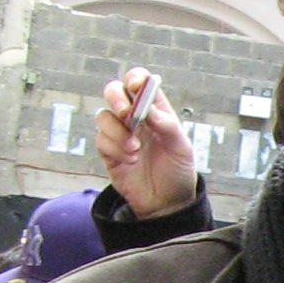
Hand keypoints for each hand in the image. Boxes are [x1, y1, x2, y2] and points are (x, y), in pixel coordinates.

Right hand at [95, 68, 196, 218]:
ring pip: (103, 116)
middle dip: (116, 99)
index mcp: (155, 110)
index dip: (135, 78)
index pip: (140, 82)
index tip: (136, 86)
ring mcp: (120, 134)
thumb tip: (149, 109)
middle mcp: (135, 118)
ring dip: (117, 132)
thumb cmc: (178, 171)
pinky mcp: (108, 152)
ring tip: (135, 150)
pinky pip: (101, 140)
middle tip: (127, 114)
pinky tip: (130, 161)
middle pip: (114, 92)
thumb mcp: (182, 148)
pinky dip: (114, 149)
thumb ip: (167, 125)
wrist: (166, 203)